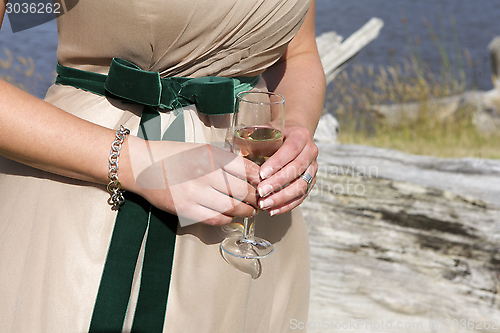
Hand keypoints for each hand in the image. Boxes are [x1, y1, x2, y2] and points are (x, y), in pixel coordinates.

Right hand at [125, 137, 260, 225]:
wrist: (144, 165)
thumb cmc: (173, 156)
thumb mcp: (203, 150)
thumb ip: (225, 161)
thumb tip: (250, 174)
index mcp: (212, 156)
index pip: (247, 169)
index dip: (260, 180)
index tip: (263, 184)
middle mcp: (206, 174)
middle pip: (243, 191)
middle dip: (256, 199)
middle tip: (259, 201)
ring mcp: (196, 193)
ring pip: (232, 208)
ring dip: (245, 212)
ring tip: (248, 210)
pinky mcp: (186, 209)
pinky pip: (215, 218)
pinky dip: (227, 219)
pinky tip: (230, 216)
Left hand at [255, 125, 317, 215]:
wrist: (294, 136)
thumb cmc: (277, 134)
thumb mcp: (267, 131)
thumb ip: (254, 139)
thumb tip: (231, 151)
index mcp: (301, 136)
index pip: (291, 150)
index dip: (277, 163)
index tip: (261, 174)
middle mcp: (310, 152)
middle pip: (297, 170)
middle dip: (277, 183)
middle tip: (260, 192)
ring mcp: (312, 168)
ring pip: (301, 186)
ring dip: (282, 197)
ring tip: (264, 204)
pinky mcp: (311, 182)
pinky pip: (301, 197)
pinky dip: (287, 205)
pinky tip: (273, 210)